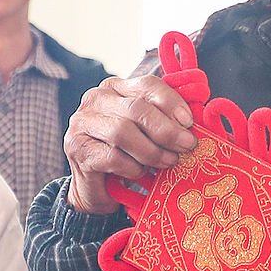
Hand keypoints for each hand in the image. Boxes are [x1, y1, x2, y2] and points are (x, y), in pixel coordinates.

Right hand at [62, 74, 196, 213]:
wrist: (97, 186)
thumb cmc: (127, 154)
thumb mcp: (147, 132)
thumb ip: (164, 120)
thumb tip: (193, 123)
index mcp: (116, 87)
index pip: (147, 85)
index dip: (171, 102)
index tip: (190, 123)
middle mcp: (96, 99)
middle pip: (137, 109)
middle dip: (167, 130)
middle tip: (186, 146)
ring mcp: (82, 123)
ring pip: (123, 132)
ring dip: (152, 150)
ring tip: (169, 162)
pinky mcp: (77, 148)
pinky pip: (112, 157)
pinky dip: (133, 167)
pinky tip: (142, 173)